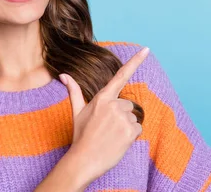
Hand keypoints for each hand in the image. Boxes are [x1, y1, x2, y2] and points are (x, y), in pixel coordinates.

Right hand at [58, 46, 149, 183]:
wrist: (83, 161)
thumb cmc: (81, 136)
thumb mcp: (77, 112)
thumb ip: (74, 91)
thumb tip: (64, 75)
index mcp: (102, 98)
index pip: (121, 75)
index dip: (135, 61)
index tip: (146, 49)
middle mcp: (113, 105)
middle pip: (128, 106)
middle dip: (121, 116)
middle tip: (107, 129)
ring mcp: (122, 118)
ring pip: (133, 118)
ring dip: (125, 127)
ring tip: (111, 136)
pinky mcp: (130, 131)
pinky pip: (138, 129)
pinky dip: (131, 136)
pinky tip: (118, 142)